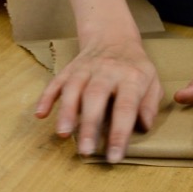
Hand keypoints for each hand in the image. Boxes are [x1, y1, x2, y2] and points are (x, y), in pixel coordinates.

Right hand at [35, 36, 163, 162]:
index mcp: (131, 77)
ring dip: (66, 111)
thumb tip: (143, 126)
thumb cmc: (134, 67)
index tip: (113, 156)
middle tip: (85, 151)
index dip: (119, 133)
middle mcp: (106, 71)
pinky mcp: (69, 68)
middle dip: (89, 125)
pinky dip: (46, 97)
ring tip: (63, 134)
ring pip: (73, 88)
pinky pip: (56, 82)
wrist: (113, 35)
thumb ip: (149, 104)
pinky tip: (40, 114)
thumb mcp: (152, 81)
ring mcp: (85, 68)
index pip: (125, 107)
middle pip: (95, 97)